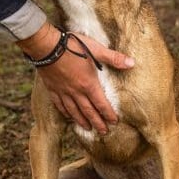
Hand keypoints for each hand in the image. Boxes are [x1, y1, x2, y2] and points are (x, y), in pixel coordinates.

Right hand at [17, 24, 134, 133]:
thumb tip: (132, 63)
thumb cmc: (72, 46)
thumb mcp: (96, 49)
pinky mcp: (53, 89)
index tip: (114, 122)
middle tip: (103, 132)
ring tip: (88, 128)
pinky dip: (65, 112)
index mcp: (88, 84)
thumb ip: (114, 58)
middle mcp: (76, 91)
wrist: (47, 46)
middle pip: (88, 111)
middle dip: (97, 122)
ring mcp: (63, 92)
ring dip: (82, 121)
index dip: (108, 114)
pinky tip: (68, 116)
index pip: (101, 103)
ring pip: (74, 111)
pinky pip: (60, 105)